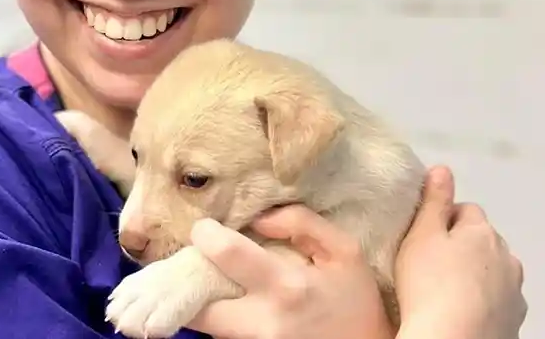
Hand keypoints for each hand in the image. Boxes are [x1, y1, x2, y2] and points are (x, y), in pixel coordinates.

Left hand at [185, 208, 392, 338]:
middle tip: (198, 263)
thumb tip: (257, 217)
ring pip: (207, 328)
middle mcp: (263, 323)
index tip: (206, 228)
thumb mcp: (344, 250)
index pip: (224, 254)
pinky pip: (223, 338)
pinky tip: (233, 304)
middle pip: (198, 309)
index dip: (205, 235)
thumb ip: (301, 222)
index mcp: (286, 286)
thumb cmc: (356, 299)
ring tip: (216, 282)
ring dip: (204, 303)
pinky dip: (221, 320)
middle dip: (189, 283)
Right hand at [395, 166, 526, 338]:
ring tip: (447, 292)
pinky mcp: (516, 321)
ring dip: (477, 275)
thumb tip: (443, 169)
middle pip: (484, 240)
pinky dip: (485, 302)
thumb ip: (433, 201)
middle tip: (432, 265)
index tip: (424, 238)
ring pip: (495, 271)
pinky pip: (499, 301)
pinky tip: (463, 313)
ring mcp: (515, 291)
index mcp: (483, 231)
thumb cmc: (430, 285)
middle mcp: (507, 257)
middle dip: (463, 247)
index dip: (443, 220)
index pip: (466, 210)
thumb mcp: (421, 235)